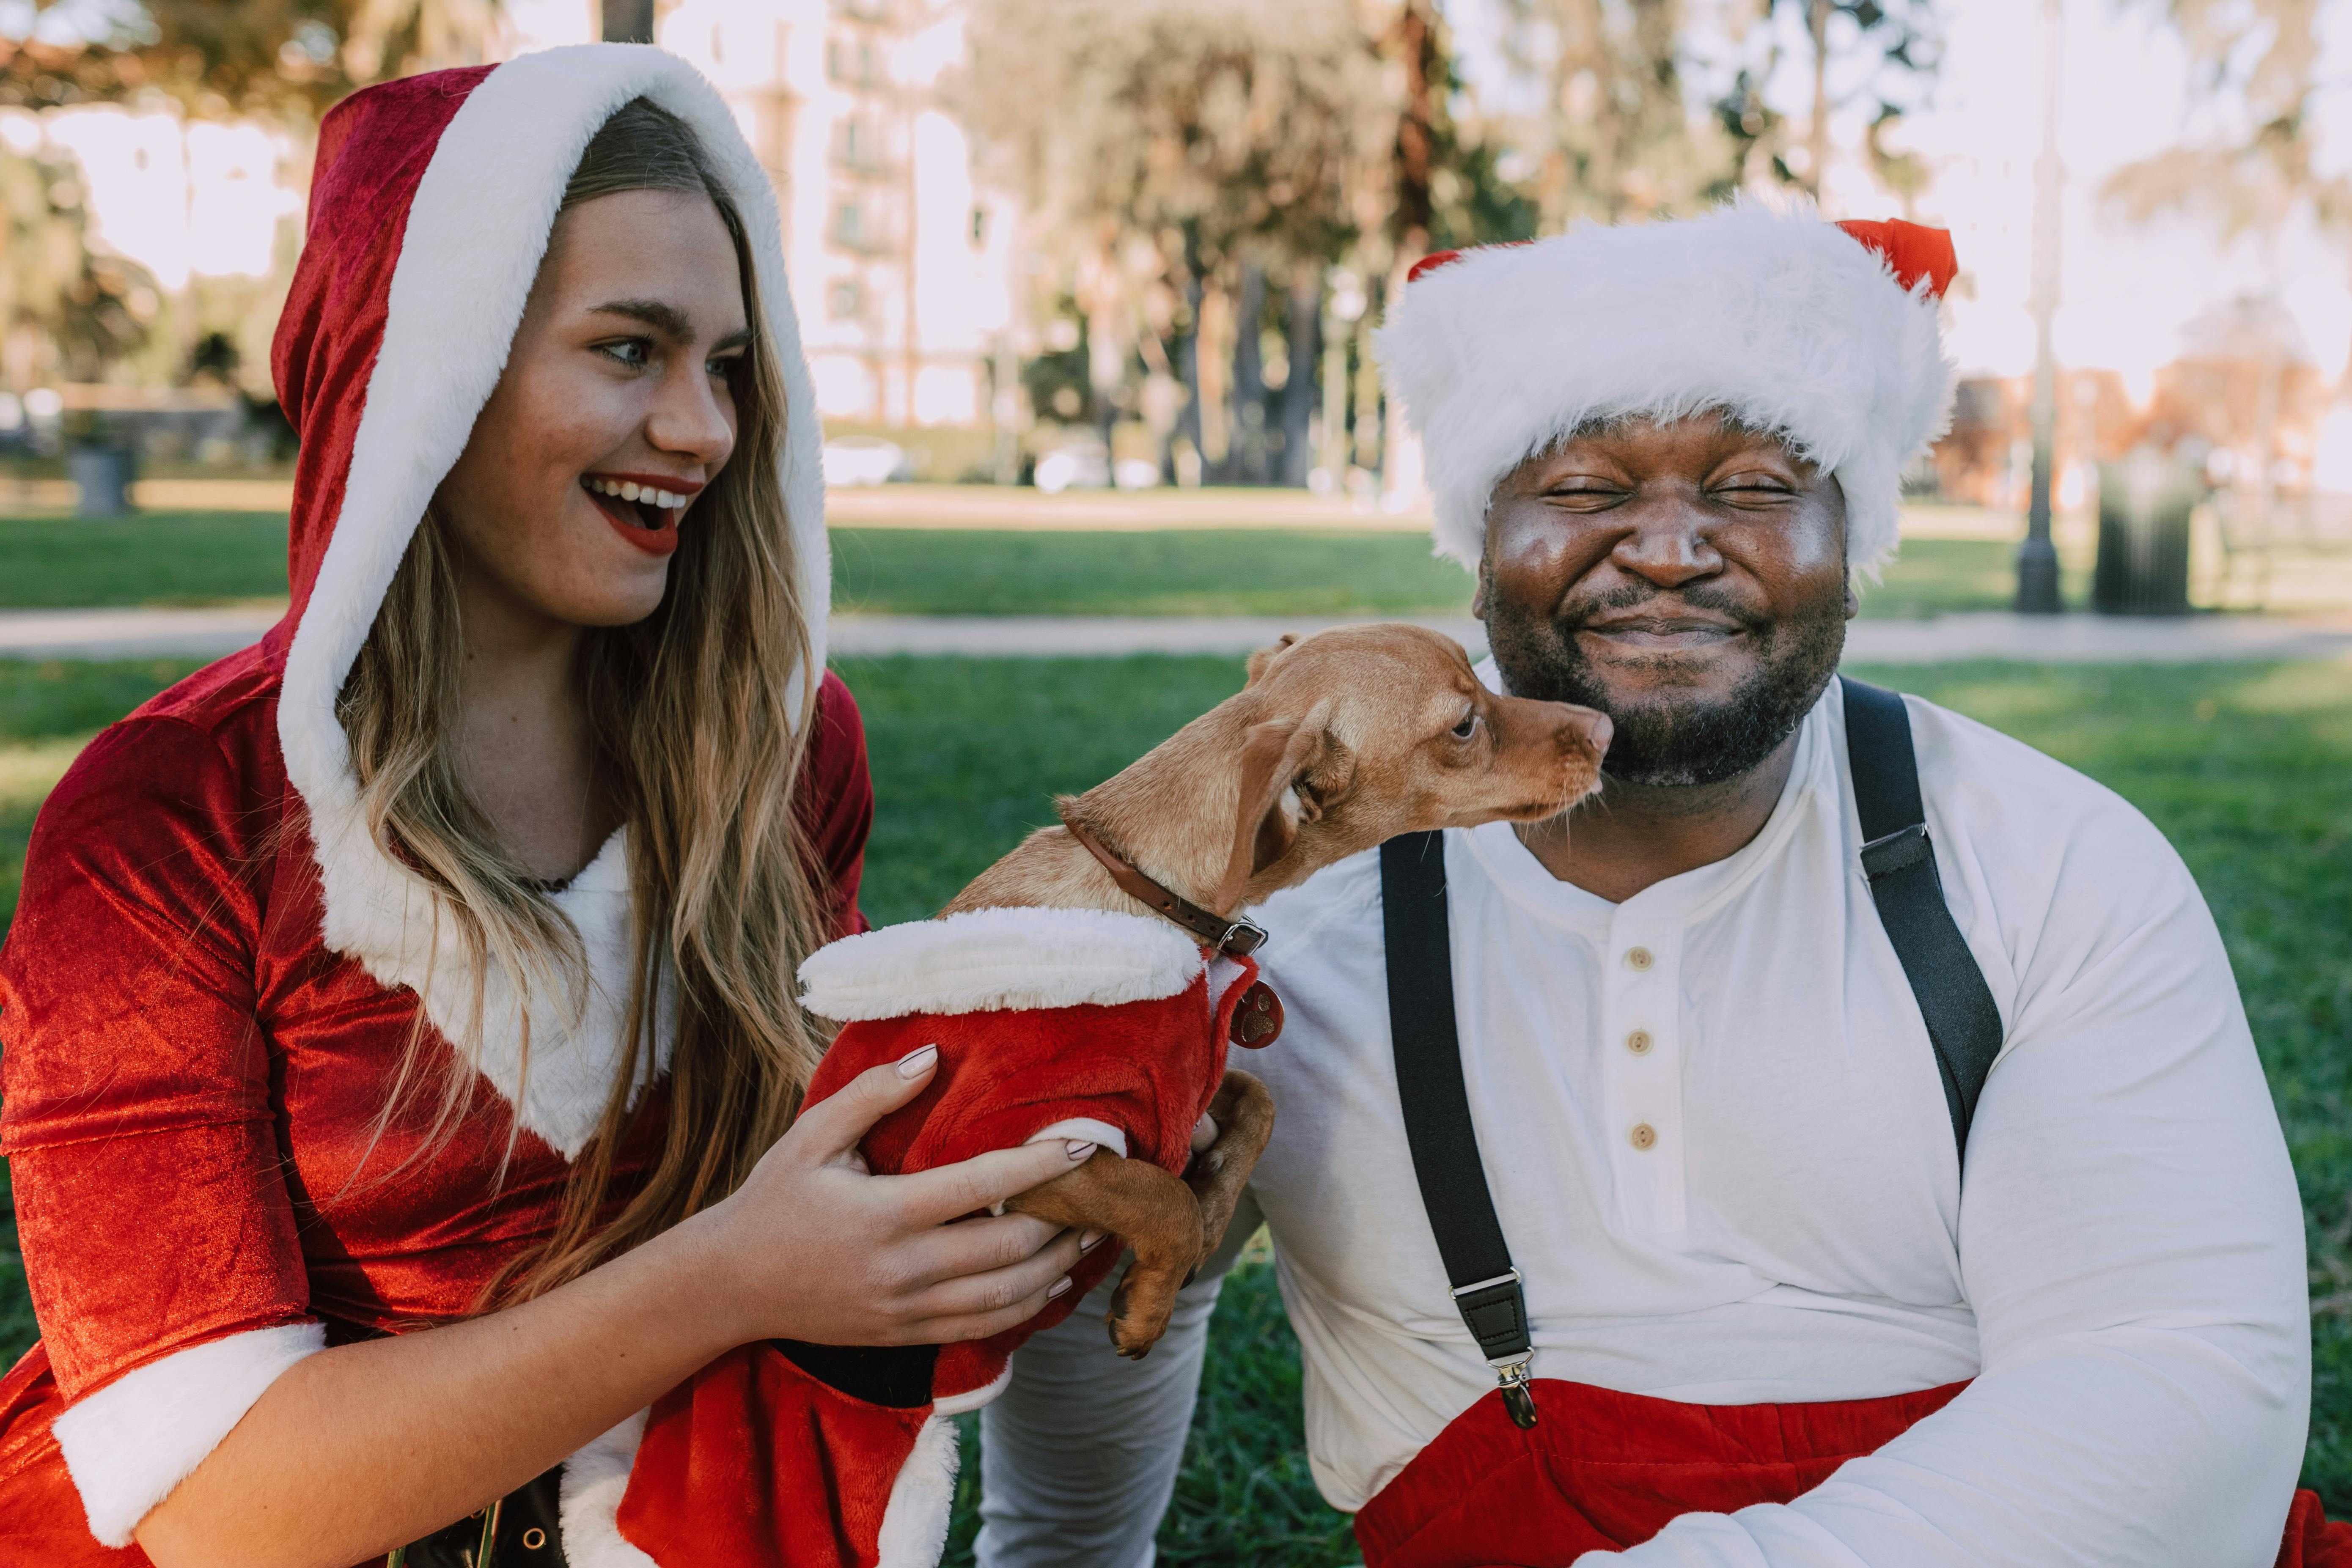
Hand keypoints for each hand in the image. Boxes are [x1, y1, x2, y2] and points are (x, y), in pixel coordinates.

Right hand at [689, 1045, 1093, 1347]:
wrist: (730, 1286)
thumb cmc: (774, 1200)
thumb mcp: (812, 1137)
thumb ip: (872, 1094)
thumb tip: (930, 1057)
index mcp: (885, 1214)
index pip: (983, 1186)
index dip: (1042, 1166)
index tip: (1086, 1144)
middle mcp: (903, 1268)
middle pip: (1009, 1249)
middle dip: (1065, 1221)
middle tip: (1102, 1192)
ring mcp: (907, 1310)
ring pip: (1006, 1298)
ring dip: (1058, 1268)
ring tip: (1093, 1235)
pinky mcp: (906, 1336)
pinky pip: (984, 1328)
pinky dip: (1029, 1308)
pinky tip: (1054, 1284)